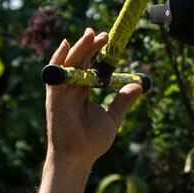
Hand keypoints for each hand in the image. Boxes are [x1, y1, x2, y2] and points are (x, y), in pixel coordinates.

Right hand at [44, 31, 130, 170]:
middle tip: (103, 34)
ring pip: (70, 63)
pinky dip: (59, 58)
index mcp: (82, 92)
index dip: (97, 53)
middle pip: (80, 61)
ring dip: (80, 48)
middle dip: (90, 46)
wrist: (79, 157)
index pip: (89, 66)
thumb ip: (123, 101)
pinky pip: (55, 73)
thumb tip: (139, 85)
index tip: (108, 41)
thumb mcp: (113, 118)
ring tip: (91, 34)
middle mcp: (71, 88)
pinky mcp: (54, 96)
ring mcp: (62, 91)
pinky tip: (67, 45)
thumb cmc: (92, 142)